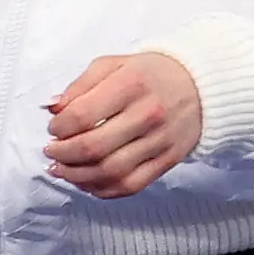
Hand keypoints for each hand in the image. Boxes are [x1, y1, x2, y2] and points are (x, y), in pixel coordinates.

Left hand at [42, 54, 200, 196]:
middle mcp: (147, 114)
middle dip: (63, 154)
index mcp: (131, 84)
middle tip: (52, 150)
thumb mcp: (115, 64)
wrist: (202, 86)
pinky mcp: (167, 161)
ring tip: (62, 169)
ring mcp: (159, 141)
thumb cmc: (153, 73)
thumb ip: (81, 85)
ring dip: (77, 176)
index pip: (82, 115)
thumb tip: (53, 108)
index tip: (54, 128)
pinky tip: (87, 182)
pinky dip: (103, 190)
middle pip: (93, 148)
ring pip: (110, 172)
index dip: (59, 127)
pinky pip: (130, 185)